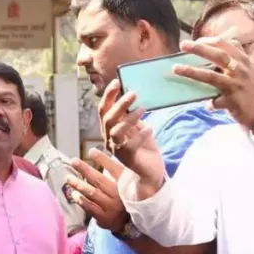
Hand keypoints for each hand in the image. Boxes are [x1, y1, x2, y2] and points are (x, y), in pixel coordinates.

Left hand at [66, 149, 128, 232]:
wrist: (132, 224)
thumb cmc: (128, 200)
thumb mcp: (129, 186)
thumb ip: (119, 174)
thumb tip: (105, 156)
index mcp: (127, 185)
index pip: (115, 169)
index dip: (103, 160)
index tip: (91, 151)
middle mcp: (119, 195)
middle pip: (99, 180)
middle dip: (85, 169)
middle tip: (73, 161)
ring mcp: (111, 207)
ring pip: (92, 193)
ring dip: (79, 185)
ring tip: (68, 178)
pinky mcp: (104, 218)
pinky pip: (90, 207)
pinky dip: (81, 200)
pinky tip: (73, 194)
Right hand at [100, 79, 165, 193]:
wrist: (150, 171)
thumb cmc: (144, 147)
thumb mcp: (138, 127)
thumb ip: (132, 115)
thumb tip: (133, 95)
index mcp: (110, 129)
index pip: (103, 110)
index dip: (108, 96)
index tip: (117, 82)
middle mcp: (109, 139)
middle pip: (108, 119)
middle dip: (119, 105)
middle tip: (133, 94)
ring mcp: (117, 149)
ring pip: (116, 131)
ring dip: (129, 119)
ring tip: (143, 109)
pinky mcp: (128, 158)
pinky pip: (131, 145)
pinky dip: (141, 135)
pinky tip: (150, 128)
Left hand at [175, 36, 253, 129]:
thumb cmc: (250, 90)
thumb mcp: (245, 71)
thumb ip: (230, 63)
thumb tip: (204, 61)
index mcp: (243, 60)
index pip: (227, 43)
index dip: (209, 40)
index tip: (195, 41)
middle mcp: (241, 69)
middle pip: (218, 54)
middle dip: (199, 48)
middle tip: (183, 45)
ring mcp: (236, 84)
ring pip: (211, 76)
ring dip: (192, 72)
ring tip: (176, 68)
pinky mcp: (233, 100)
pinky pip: (215, 100)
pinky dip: (210, 103)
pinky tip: (207, 106)